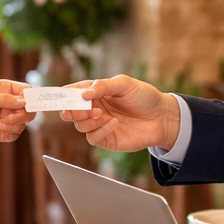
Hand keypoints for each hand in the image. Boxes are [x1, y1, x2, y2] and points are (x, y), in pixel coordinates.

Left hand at [0, 80, 31, 148]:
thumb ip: (3, 99)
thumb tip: (24, 102)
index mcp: (4, 89)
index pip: (26, 90)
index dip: (31, 97)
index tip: (29, 104)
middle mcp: (7, 103)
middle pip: (29, 108)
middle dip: (23, 114)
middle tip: (11, 117)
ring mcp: (6, 118)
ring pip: (24, 122)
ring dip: (13, 124)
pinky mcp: (3, 132)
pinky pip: (16, 133)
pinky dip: (9, 132)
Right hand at [60, 75, 181, 151]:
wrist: (163, 117)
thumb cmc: (144, 97)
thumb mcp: (125, 84)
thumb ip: (104, 86)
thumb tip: (83, 94)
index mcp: (95, 92)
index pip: (73, 93)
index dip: (64, 94)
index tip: (60, 96)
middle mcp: (94, 109)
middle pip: (72, 112)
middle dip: (71, 110)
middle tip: (76, 109)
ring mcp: (99, 125)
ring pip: (80, 126)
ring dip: (87, 120)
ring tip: (101, 113)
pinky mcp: (107, 139)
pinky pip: (93, 138)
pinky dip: (100, 131)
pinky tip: (113, 123)